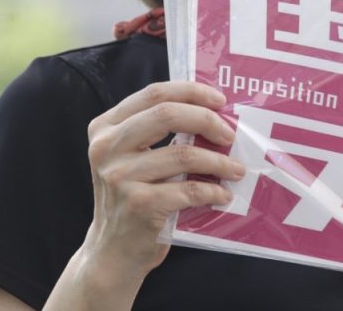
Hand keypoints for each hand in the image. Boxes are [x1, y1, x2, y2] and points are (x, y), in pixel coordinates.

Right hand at [81, 81, 244, 283]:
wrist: (112, 251)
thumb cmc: (133, 196)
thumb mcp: (131, 157)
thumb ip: (157, 131)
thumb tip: (215, 112)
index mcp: (105, 127)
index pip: (154, 93)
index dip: (191, 91)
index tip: (219, 100)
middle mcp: (106, 147)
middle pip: (167, 114)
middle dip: (207, 120)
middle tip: (230, 134)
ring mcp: (120, 176)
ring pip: (184, 154)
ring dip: (219, 161)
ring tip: (236, 169)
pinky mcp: (138, 204)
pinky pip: (189, 189)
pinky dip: (213, 191)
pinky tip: (223, 194)